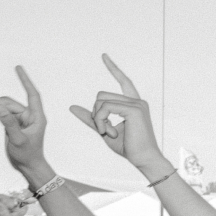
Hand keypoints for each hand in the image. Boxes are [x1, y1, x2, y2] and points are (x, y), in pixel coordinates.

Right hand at [0, 66, 52, 174]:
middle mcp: (29, 115)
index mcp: (36, 117)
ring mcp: (21, 119)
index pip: (32, 94)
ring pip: (2, 107)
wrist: (28, 166)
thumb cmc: (28, 155)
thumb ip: (9, 123)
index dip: (25, 80)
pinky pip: (1, 113)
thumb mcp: (18, 140)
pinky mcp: (14, 123)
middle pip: (8, 102)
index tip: (18, 67)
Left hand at [67, 55, 166, 173]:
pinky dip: (101, 121)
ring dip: (98, 120)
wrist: (143, 159)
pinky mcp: (134, 110)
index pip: (123, 81)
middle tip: (103, 130)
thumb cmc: (128, 147)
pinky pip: (105, 108)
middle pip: (101, 95)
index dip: (113, 68)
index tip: (104, 56)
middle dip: (96, 114)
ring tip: (107, 133)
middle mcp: (136, 101)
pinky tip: (109, 132)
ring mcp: (136, 104)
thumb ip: (90, 118)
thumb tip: (72, 107)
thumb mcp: (104, 130)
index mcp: (133, 104)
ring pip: (101, 102)